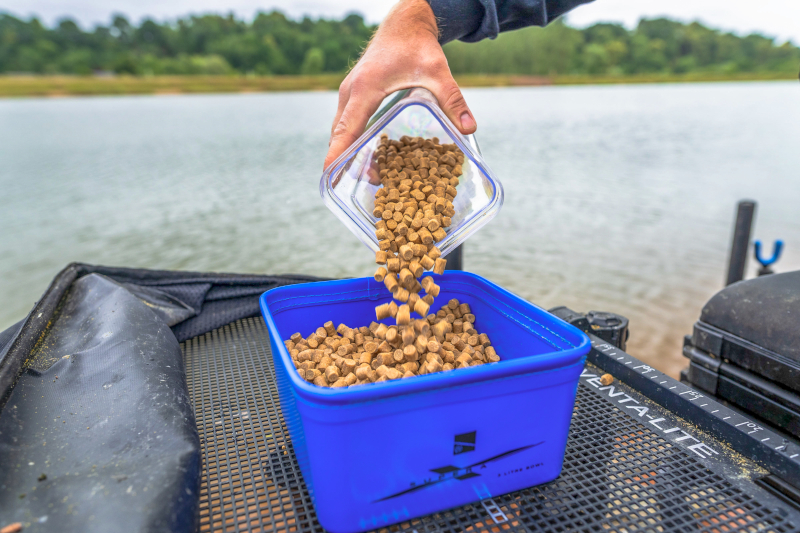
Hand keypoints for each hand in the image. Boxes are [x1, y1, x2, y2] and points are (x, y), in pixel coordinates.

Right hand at [323, 0, 476, 168]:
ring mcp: (349, 92)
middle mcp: (351, 92)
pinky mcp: (354, 92)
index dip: (337, 154)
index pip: (346, 129)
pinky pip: (347, 120)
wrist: (404, 24)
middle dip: (345, 160)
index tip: (328, 176)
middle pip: (340, 133)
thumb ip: (452, 101)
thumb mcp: (438, 72)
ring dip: (349, 150)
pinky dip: (353, 138)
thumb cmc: (417, 45)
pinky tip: (369, 153)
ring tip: (367, 173)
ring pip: (341, 128)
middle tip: (360, 184)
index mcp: (366, 89)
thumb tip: (469, 129)